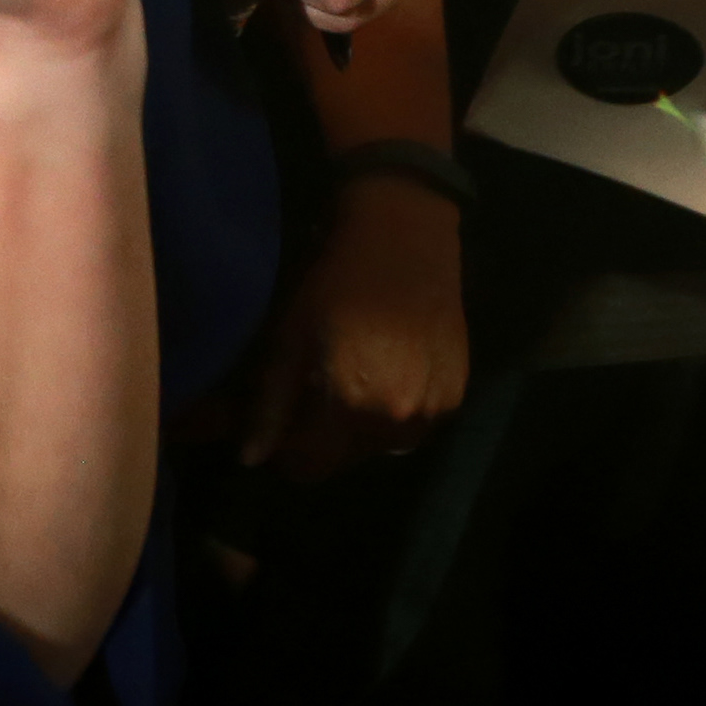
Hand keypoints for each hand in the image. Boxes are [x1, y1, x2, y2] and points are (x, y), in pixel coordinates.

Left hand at [241, 174, 467, 475]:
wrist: (405, 237)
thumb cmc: (334, 283)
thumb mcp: (289, 339)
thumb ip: (270, 406)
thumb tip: (250, 459)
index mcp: (350, 408)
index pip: (309, 468)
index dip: (287, 449)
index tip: (281, 419)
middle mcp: (396, 422)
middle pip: (344, 458)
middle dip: (324, 433)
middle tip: (317, 385)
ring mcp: (432, 412)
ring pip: (381, 445)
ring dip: (362, 424)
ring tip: (355, 373)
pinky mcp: (455, 396)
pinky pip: (415, 424)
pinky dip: (396, 408)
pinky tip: (388, 366)